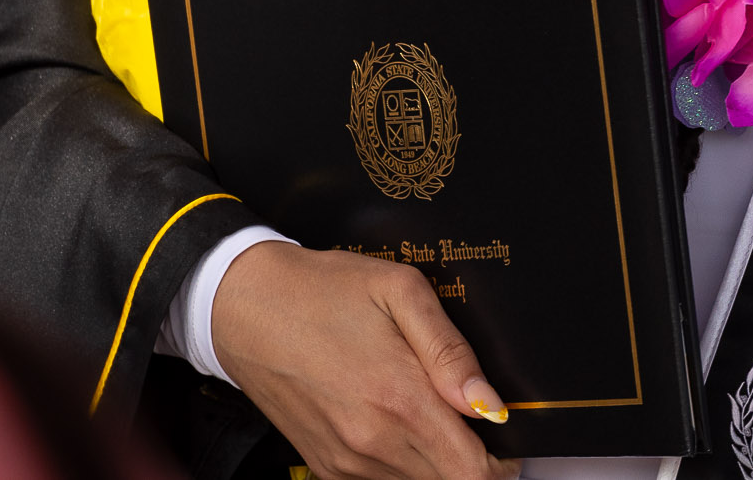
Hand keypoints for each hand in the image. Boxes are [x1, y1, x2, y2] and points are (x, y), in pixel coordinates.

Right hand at [211, 241, 515, 479]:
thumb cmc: (324, 291)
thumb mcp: (401, 291)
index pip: (472, 472)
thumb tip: (490, 404)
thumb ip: (450, 352)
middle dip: (474, 462)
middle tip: (474, 421)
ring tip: (432, 412)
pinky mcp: (325, 465)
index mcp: (399, 399)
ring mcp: (345, 460)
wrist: (245, 307)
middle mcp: (372, 442)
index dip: (502, 463)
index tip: (507, 439)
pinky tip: (399, 423)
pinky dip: (404, 465)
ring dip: (438, 463)